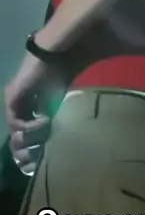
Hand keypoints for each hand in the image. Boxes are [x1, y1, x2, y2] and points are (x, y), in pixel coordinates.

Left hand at [4, 52, 59, 176]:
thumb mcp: (59, 104)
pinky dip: (30, 126)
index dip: (31, 152)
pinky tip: (45, 121)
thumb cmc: (62, 75)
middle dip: (28, 152)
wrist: (55, 54)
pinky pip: (16, 122)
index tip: (42, 160)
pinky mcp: (12, 98)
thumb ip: (55, 120)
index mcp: (27, 109)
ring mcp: (12, 103)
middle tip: (41, 156)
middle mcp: (16, 108)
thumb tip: (58, 143)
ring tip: (48, 132)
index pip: (23, 138)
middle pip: (15, 140)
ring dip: (32, 138)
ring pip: (15, 133)